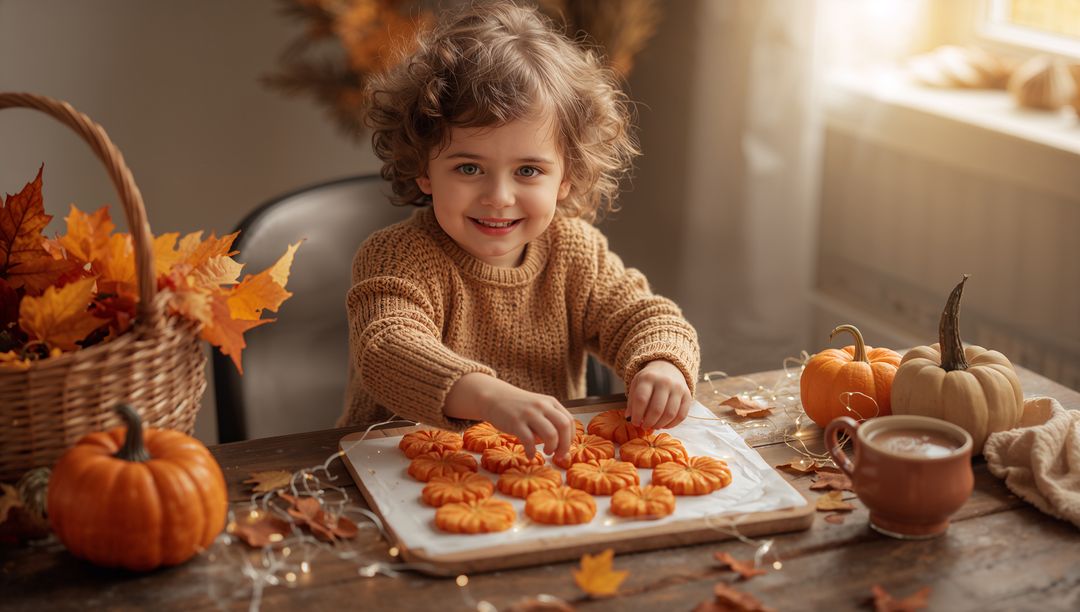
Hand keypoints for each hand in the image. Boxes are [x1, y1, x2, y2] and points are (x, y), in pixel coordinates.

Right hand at [444, 373, 574, 460]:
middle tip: (559, 455)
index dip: (570, 438)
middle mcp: (542, 406)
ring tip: (546, 452)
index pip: (569, 421)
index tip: (565, 449)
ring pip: (550, 434)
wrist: (494, 398)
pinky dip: (532, 452)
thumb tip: (561, 447)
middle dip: (564, 445)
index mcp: (550, 402)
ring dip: (551, 448)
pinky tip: (530, 455)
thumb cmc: (518, 408)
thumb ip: (550, 423)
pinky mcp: (515, 422)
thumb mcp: (538, 408)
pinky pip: (529, 441)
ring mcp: (529, 413)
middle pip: (564, 426)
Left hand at [626, 360, 692, 429]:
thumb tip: (629, 418)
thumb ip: (632, 401)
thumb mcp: (636, 385)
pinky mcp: (688, 395)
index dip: (637, 415)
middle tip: (645, 426)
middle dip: (649, 422)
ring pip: (670, 414)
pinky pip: (681, 415)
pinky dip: (672, 424)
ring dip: (660, 424)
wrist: (668, 367)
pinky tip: (664, 425)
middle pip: (656, 409)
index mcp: (648, 378)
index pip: (641, 400)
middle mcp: (664, 382)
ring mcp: (678, 388)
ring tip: (654, 426)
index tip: (635, 422)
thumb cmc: (649, 380)